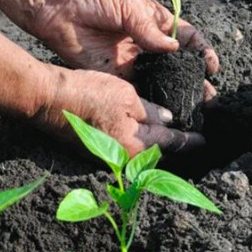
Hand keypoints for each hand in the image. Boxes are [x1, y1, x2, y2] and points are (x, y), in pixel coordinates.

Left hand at [26, 0, 219, 91]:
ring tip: (196, 109)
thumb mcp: (129, 5)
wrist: (58, 7)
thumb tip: (175, 49)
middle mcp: (147, 43)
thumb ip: (151, 29)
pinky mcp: (115, 74)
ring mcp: (132, 60)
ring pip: (161, 80)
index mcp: (155, 20)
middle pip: (177, 64)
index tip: (213, 66)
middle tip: (210, 98)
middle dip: (195, 79)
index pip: (186, 38)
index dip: (201, 51)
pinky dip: (152, 100)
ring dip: (177, 93)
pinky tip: (166, 111)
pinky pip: (137, 90)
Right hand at [39, 67, 205, 154]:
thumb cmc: (86, 95)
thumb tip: (167, 119)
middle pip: (156, 151)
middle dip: (173, 143)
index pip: (171, 143)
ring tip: (170, 131)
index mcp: (135, 145)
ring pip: (140, 149)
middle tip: (190, 134)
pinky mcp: (94, 148)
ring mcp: (106, 155)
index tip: (204, 140)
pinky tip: (141, 128)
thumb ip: (150, 109)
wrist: (47, 100)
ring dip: (155, 142)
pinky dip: (136, 139)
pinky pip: (124, 146)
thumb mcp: (126, 96)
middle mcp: (122, 157)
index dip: (189, 140)